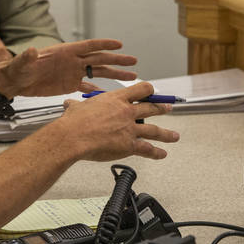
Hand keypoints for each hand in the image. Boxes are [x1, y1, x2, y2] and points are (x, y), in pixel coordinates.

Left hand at [0, 38, 138, 97]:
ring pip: (98, 73)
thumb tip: (31, 50)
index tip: (120, 44)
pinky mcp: (70, 84)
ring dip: (114, 74)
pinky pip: (88, 87)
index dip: (104, 44)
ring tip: (132, 76)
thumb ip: (28, 57)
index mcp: (65, 52)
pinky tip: (111, 94)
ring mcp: (73, 72)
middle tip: (134, 61)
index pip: (89, 46)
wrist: (15, 82)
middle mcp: (73, 61)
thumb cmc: (18, 69)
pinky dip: (99, 90)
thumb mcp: (23, 63)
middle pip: (100, 59)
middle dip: (117, 60)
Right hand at [58, 83, 179, 160]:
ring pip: (154, 130)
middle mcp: (127, 112)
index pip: (141, 89)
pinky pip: (147, 149)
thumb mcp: (76, 108)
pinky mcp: (129, 145)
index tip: (152, 93)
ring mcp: (130, 128)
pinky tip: (162, 154)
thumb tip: (69, 105)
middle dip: (162, 109)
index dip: (149, 91)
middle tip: (168, 108)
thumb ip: (76, 106)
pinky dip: (156, 152)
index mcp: (116, 99)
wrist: (74, 137)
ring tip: (174, 136)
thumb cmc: (73, 122)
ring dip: (166, 134)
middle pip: (151, 108)